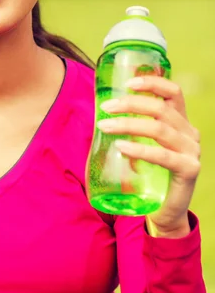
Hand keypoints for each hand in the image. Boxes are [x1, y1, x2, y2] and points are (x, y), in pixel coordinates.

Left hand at [98, 76, 200, 237]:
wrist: (164, 211)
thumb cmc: (149, 173)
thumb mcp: (142, 144)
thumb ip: (132, 126)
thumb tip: (100, 108)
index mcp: (180, 122)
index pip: (173, 92)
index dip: (152, 82)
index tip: (127, 82)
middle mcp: (189, 133)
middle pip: (161, 108)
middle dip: (130, 104)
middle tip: (106, 108)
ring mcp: (191, 152)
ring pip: (159, 129)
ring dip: (128, 124)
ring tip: (105, 126)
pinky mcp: (188, 170)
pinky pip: (163, 156)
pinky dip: (139, 150)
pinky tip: (121, 147)